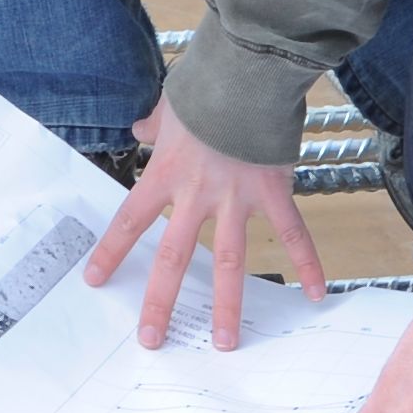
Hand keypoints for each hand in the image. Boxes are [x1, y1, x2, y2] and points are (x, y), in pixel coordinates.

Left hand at [81, 99, 324, 350]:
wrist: (247, 69)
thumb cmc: (206, 84)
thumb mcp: (170, 105)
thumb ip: (154, 125)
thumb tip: (139, 128)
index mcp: (165, 174)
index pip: (129, 220)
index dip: (111, 252)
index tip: (96, 281)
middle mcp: (197, 194)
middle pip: (173, 258)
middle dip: (160, 302)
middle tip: (151, 339)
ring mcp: (237, 198)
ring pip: (228, 262)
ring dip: (225, 305)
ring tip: (224, 343)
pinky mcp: (273, 191)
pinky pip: (293, 235)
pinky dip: (309, 264)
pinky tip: (317, 294)